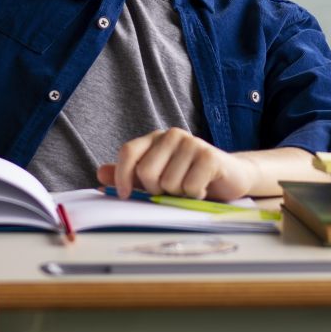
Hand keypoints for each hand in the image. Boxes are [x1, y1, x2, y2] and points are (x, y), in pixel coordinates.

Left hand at [98, 129, 259, 201]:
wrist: (230, 177)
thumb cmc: (189, 178)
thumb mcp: (157, 178)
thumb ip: (129, 176)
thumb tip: (100, 174)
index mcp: (155, 139)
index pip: (128, 152)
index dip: (122, 175)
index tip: (124, 195)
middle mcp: (172, 135)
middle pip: (146, 172)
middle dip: (156, 190)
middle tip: (172, 189)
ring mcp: (192, 143)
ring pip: (168, 184)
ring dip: (179, 194)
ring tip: (190, 187)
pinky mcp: (209, 156)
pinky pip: (189, 187)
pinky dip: (195, 195)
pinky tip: (203, 188)